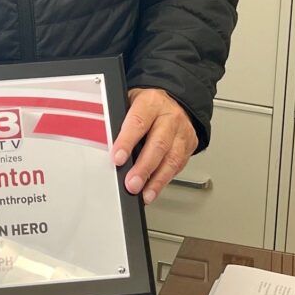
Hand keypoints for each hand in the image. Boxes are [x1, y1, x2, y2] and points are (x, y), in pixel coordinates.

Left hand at [111, 88, 197, 204]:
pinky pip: (178, 166)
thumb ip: (120, 121)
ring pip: (172, 159)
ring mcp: (182, 132)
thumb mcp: (130, 102)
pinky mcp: (189, 146)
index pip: (138, 122)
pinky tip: (153, 189)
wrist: (174, 100)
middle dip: (144, 167)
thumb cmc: (147, 105)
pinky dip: (164, 181)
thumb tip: (104, 144)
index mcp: (151, 103)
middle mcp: (170, 117)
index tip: (117, 159)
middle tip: (131, 183)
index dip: (127, 142)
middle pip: (158, 144)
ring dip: (156, 180)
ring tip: (144, 194)